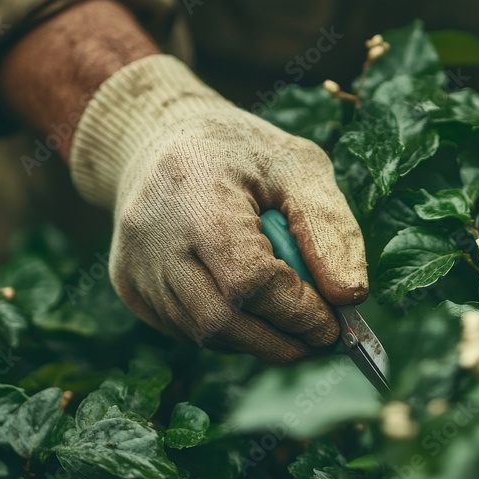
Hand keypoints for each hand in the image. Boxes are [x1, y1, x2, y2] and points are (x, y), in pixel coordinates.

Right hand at [70, 55, 367, 362]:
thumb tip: (350, 296)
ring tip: (292, 322)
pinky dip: (227, 331)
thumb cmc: (240, 152)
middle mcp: (152, 235)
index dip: (297, 312)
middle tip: (321, 338)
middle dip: (281, 340)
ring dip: (256, 340)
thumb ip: (330, 228)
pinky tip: (247, 306)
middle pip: (220, 320)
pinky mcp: (129, 286)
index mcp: (196, 191)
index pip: (249, 279)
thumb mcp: (299, 166)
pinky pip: (185, 331)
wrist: (159, 138)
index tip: (335, 323)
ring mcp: (134, 265)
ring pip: (202, 334)